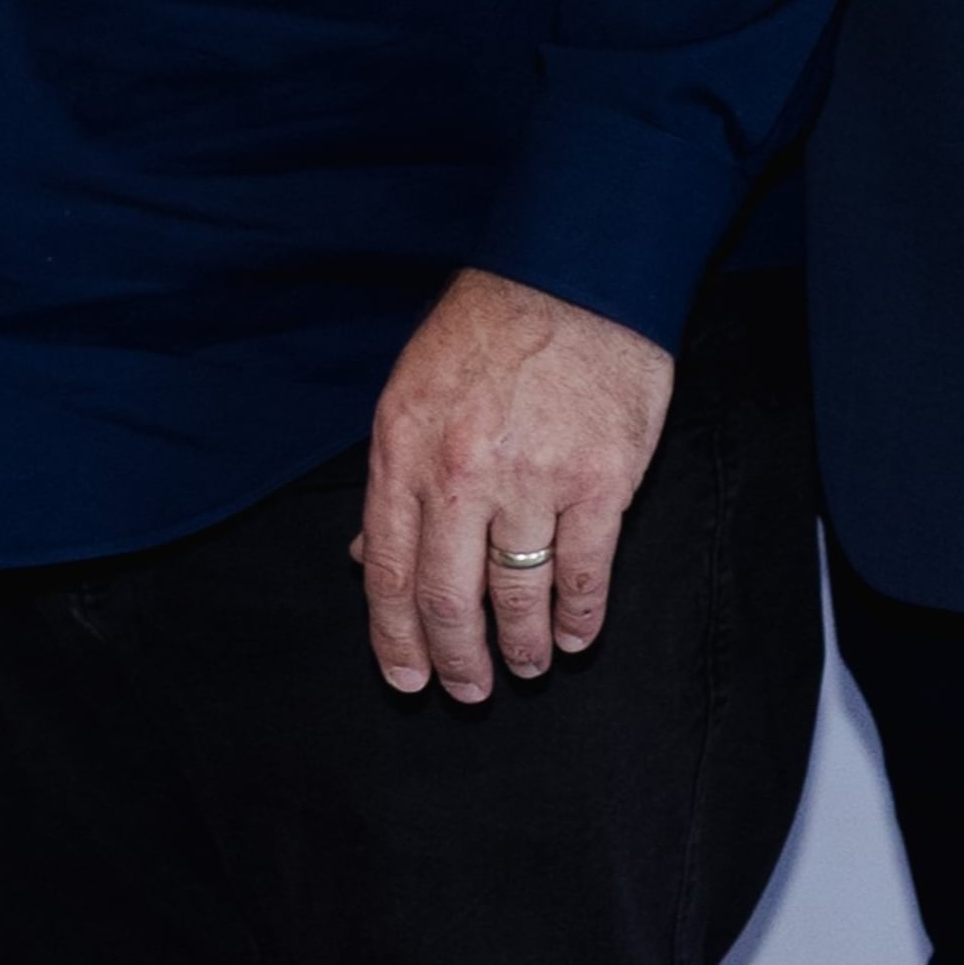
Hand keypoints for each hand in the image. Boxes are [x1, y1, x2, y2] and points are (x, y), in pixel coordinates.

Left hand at [359, 272, 674, 701]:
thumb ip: (391, 481)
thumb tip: (363, 559)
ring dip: (522, 646)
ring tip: (527, 666)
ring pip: (518, 594)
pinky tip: (577, 636)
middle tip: (467, 689)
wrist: (575, 275)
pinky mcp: (599, 481)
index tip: (407, 677)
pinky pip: (584, 572)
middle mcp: (460, 473)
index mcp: (403, 451)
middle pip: (449, 598)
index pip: (388, 571)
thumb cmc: (487, 331)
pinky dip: (580, 616)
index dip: (396, 638)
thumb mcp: (410, 394)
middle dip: (456, 659)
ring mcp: (532, 479)